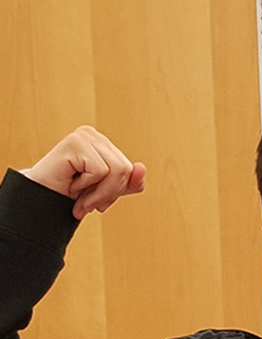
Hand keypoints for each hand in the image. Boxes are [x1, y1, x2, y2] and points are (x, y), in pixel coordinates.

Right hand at [25, 126, 145, 219]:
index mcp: (104, 144)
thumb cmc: (73, 195)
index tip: (98, 200)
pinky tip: (71, 184)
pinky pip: (100, 171)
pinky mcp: (75, 142)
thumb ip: (130, 182)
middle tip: (87, 201)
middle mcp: (94, 135)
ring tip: (79, 195)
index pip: (131, 170)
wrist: (41, 202)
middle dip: (109, 193)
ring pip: (117, 170)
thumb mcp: (109, 191)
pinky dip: (86, 186)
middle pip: (126, 170)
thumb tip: (141, 168)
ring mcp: (84, 136)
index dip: (117, 191)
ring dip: (99, 193)